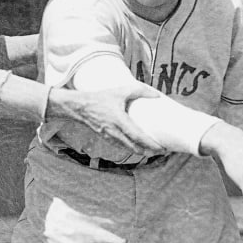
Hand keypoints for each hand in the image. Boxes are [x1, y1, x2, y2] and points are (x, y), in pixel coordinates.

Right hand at [48, 83, 163, 155]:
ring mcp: (109, 137)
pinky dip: (130, 148)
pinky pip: (121, 146)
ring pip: (128, 149)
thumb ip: (139, 91)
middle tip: (161, 151)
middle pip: (134, 148)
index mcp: (119, 121)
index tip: (161, 148)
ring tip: (152, 150)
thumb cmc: (101, 98)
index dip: (150, 144)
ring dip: (140, 151)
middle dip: (148, 151)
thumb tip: (156, 95)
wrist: (80, 107)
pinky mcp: (106, 138)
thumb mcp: (120, 91)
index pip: (137, 137)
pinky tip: (137, 146)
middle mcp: (114, 132)